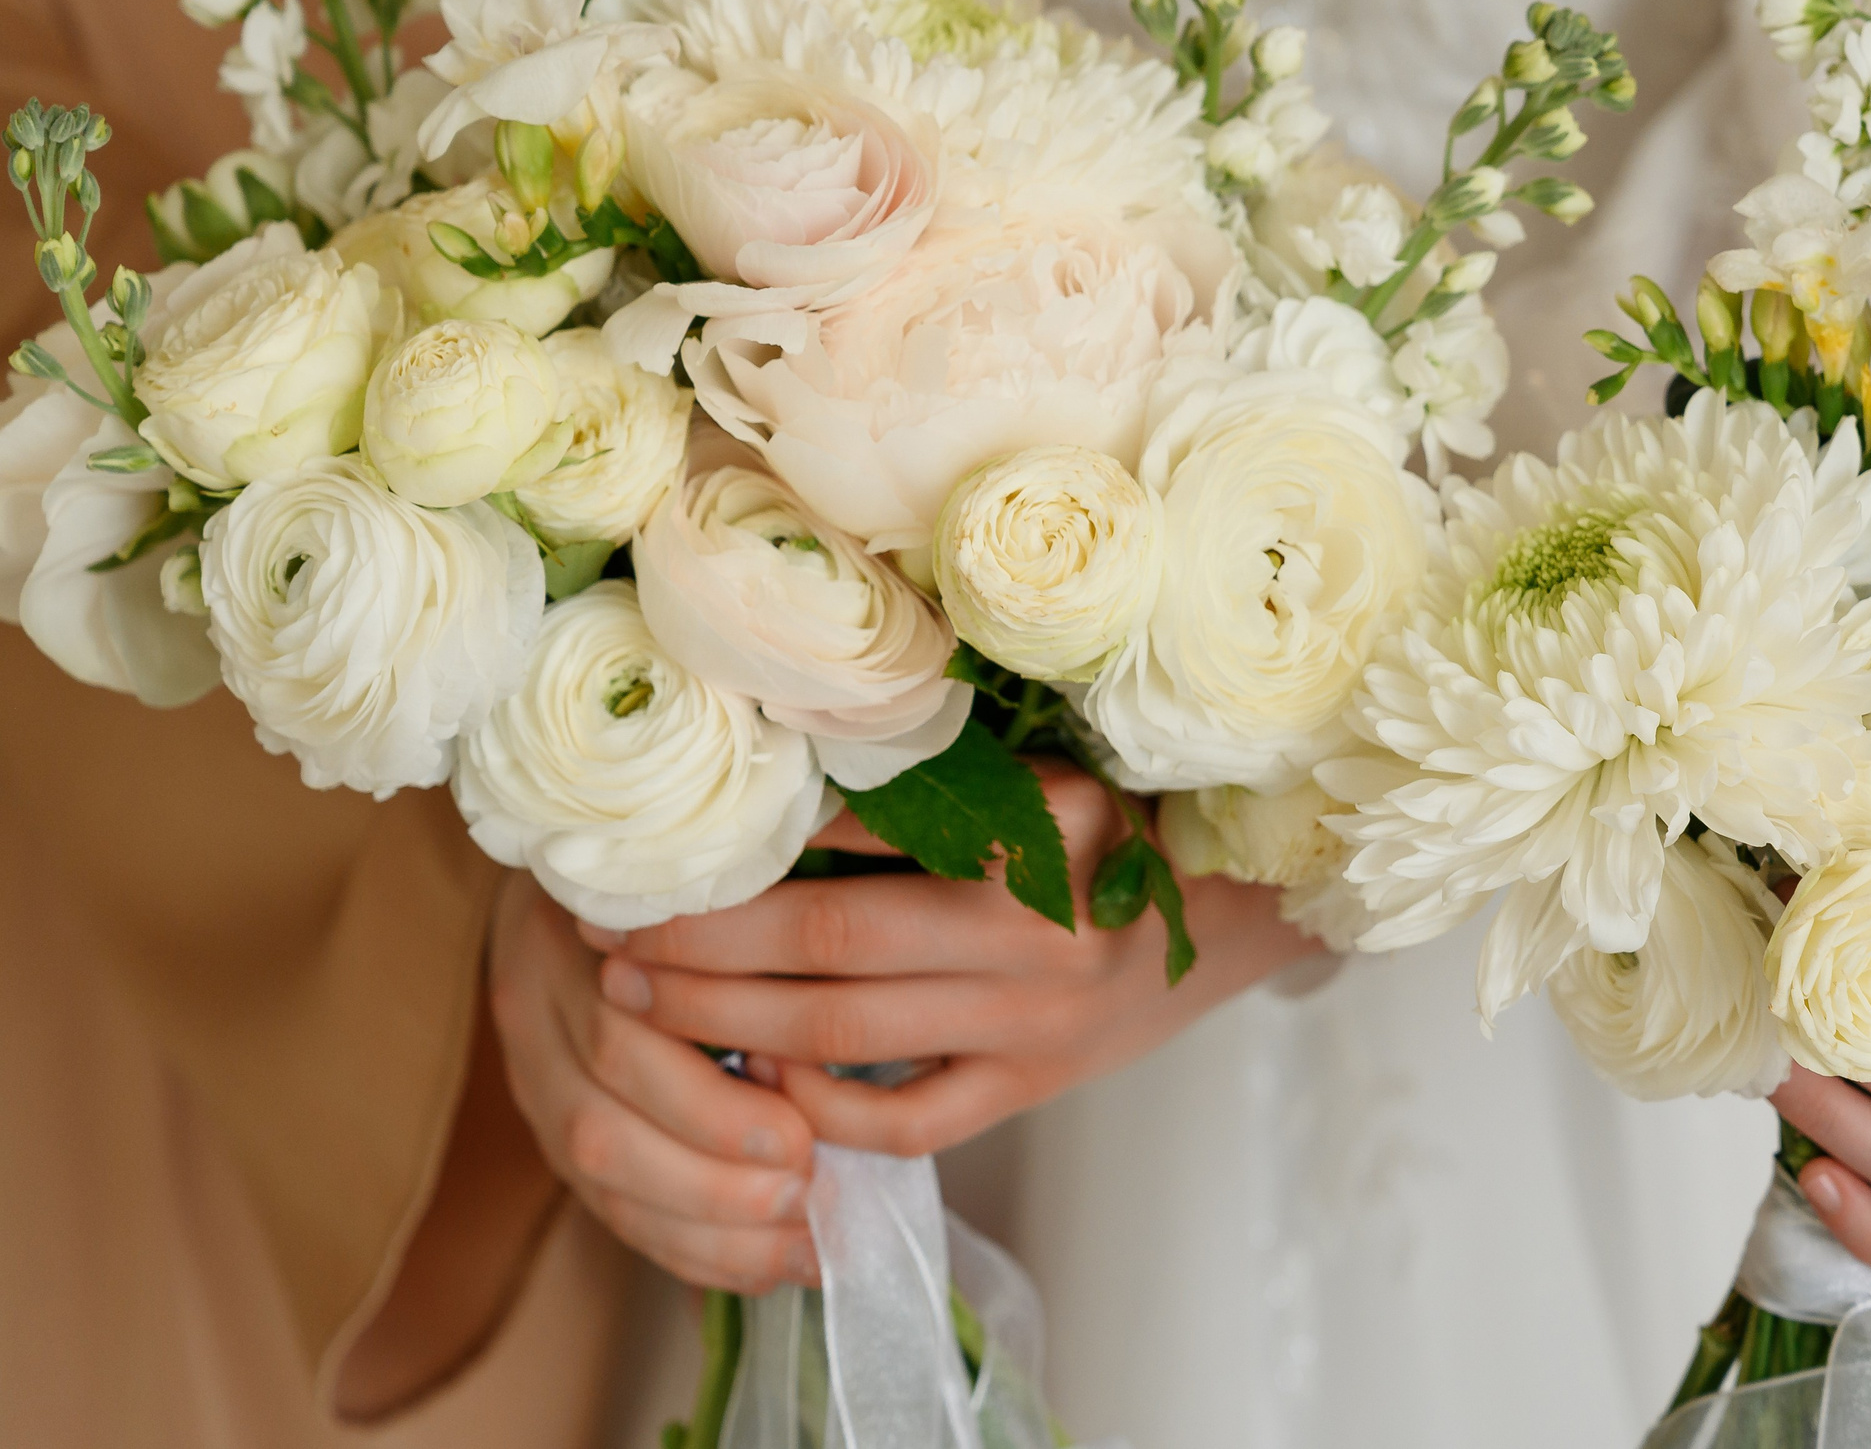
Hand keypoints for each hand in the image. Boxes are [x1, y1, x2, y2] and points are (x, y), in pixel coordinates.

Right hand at [486, 869, 821, 1293]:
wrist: (571, 861)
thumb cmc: (673, 856)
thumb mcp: (709, 855)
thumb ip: (757, 901)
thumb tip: (846, 955)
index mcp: (572, 926)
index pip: (620, 1033)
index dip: (709, 1098)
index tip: (801, 1126)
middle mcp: (535, 1001)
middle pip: (600, 1122)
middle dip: (711, 1173)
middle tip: (805, 1187)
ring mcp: (531, 1067)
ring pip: (596, 1174)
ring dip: (705, 1222)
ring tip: (798, 1235)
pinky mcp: (547, 1119)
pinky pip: (608, 1206)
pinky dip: (693, 1247)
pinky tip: (771, 1263)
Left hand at [584, 756, 1325, 1156]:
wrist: (1230, 919)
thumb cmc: (1115, 832)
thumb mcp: (1040, 780)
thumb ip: (924, 788)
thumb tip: (768, 785)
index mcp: (1035, 832)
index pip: (859, 839)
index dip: (746, 851)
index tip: (658, 851)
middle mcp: (1034, 932)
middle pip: (829, 943)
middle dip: (700, 947)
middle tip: (611, 939)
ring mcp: (1031, 1023)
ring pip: (845, 1034)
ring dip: (725, 1021)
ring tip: (639, 1004)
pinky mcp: (1029, 1088)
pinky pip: (908, 1120)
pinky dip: (824, 1108)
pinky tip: (763, 1081)